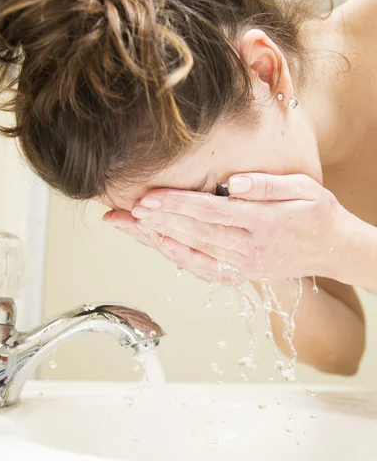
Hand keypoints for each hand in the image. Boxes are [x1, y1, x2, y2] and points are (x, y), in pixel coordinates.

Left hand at [104, 173, 349, 283]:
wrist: (334, 249)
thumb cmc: (318, 214)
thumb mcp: (304, 189)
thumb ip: (266, 186)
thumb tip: (230, 185)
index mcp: (264, 224)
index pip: (210, 213)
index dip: (176, 205)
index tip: (148, 198)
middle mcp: (250, 250)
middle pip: (194, 234)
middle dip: (157, 221)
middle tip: (126, 211)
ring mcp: (244, 266)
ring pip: (193, 252)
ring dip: (159, 239)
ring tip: (130, 227)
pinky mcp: (241, 275)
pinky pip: (203, 268)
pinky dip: (178, 257)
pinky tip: (157, 246)